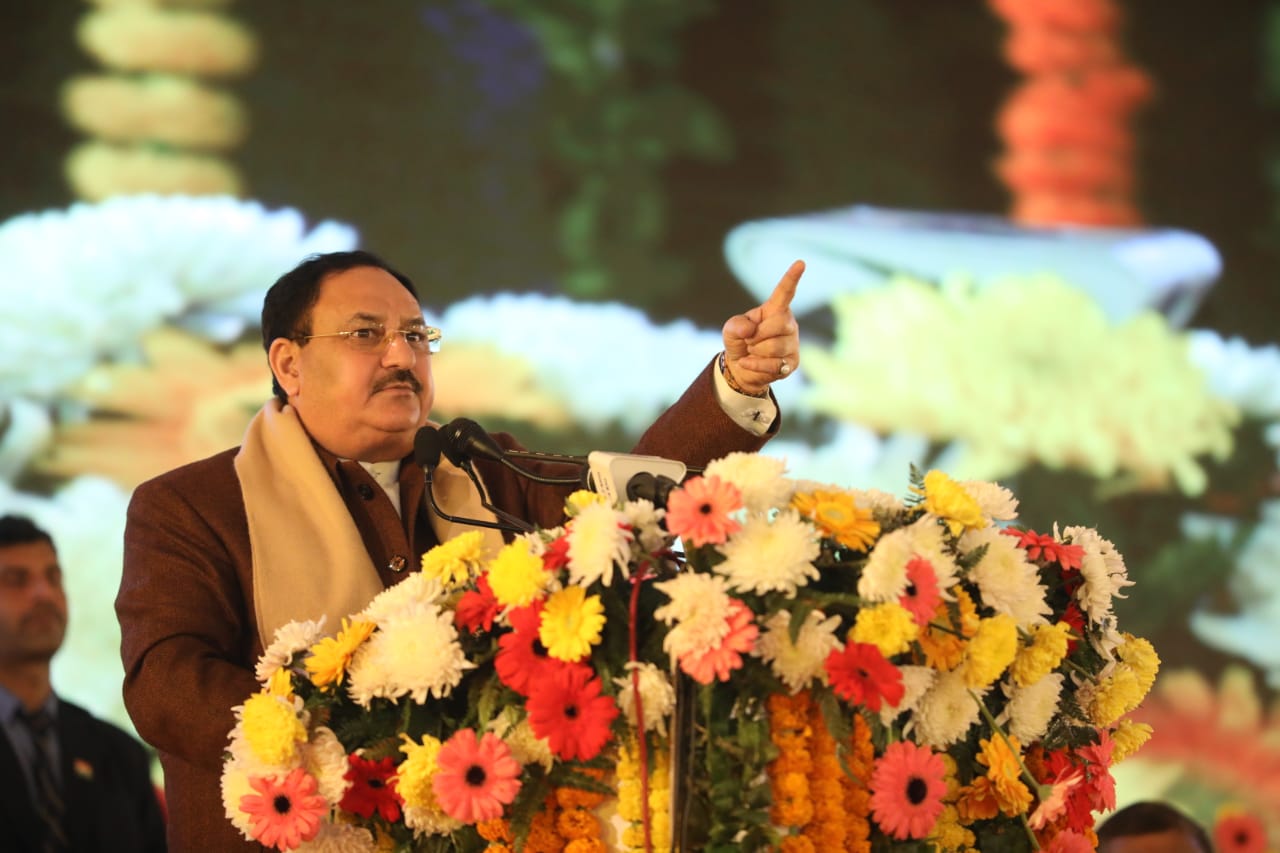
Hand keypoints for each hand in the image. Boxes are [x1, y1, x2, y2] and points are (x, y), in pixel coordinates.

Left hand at [721, 259, 803, 395]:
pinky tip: (748, 363)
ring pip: (774, 346)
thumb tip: (749, 330)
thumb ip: (735, 325)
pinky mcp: (792, 362)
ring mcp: (792, 343)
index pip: (784, 292)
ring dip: (755, 351)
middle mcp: (788, 323)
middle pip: (779, 324)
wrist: (741, 367)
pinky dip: (754, 365)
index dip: (792, 278)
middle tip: (749, 340)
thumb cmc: (740, 341)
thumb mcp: (731, 329)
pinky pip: (772, 364)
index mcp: (774, 309)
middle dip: (757, 335)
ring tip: (753, 351)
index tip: (801, 262)